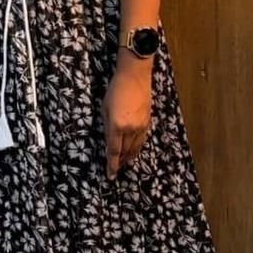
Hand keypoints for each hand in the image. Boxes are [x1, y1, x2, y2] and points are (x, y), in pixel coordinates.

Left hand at [101, 61, 152, 178]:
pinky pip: (141, 140)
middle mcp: (130, 129)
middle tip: (116, 170)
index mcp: (117, 126)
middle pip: (125, 152)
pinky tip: (133, 151)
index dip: (111, 165)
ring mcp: (140, 126)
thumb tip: (108, 142)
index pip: (113, 151)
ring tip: (124, 163)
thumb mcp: (104, 108)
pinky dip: (137, 148)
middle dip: (120, 162)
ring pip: (135, 148)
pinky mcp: (147, 122)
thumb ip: (106, 127)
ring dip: (129, 157)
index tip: (110, 175)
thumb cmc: (115, 90)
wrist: (135, 77)